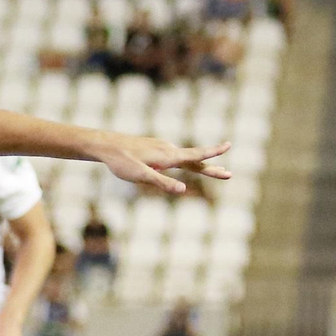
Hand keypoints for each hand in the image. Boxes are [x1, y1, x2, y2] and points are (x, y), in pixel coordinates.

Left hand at [87, 134, 230, 195]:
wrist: (106, 145)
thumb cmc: (122, 162)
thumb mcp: (141, 176)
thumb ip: (162, 182)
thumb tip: (183, 190)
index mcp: (168, 156)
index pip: (196, 156)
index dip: (213, 152)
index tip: (229, 145)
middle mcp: (168, 149)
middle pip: (195, 160)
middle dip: (212, 168)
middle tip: (229, 175)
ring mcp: (161, 147)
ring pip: (184, 158)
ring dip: (200, 164)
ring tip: (214, 169)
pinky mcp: (154, 147)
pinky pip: (173, 156)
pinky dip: (184, 161)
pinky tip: (171, 166)